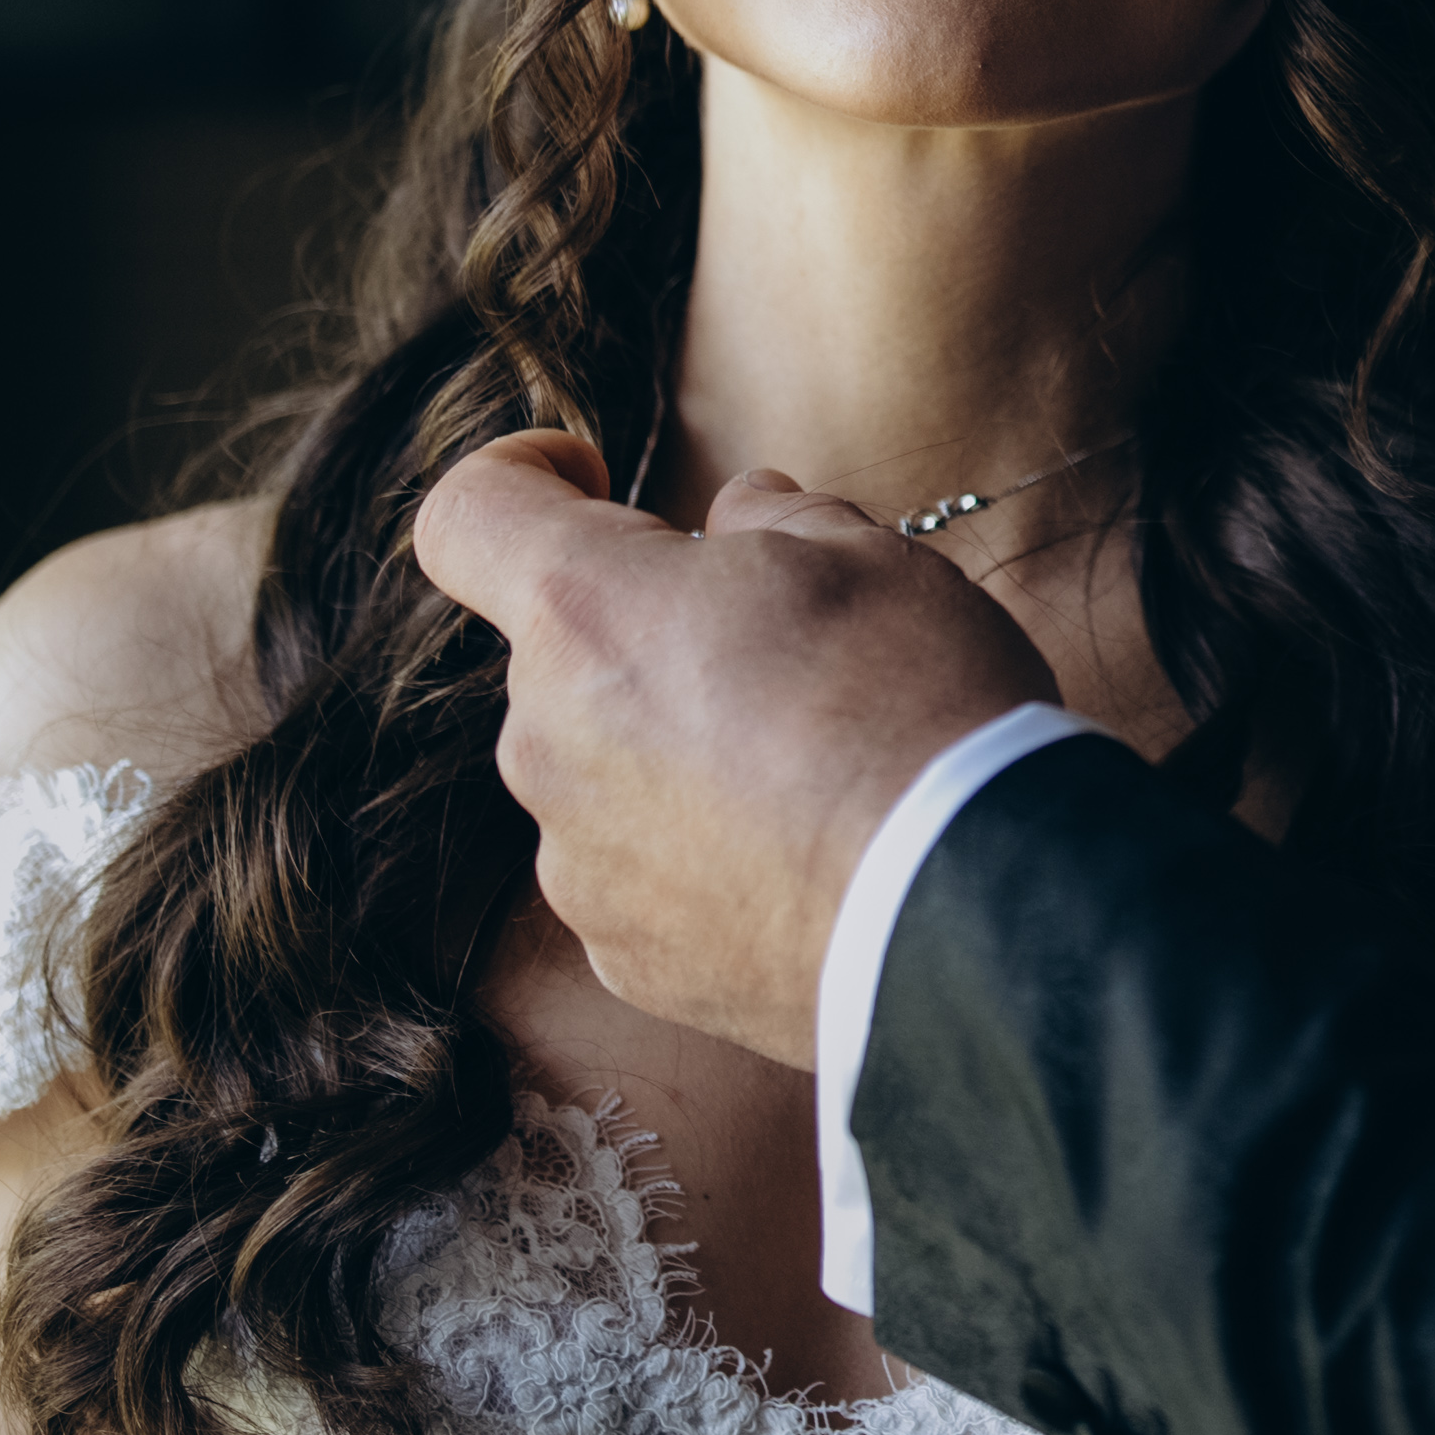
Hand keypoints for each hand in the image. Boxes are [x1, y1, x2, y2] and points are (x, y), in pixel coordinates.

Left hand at [413, 430, 1064, 1066]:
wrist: (965, 905)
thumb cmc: (915, 703)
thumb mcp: (869, 551)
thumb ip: (772, 518)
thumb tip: (736, 522)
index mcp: (588, 610)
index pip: (469, 516)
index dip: (516, 478)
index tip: (590, 480)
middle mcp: (546, 741)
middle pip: (562, 656)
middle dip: (647, 635)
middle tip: (778, 651)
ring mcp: (575, 862)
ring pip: (599, 770)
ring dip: (670, 750)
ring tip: (803, 773)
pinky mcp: (624, 957)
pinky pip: (638, 875)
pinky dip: (697, 854)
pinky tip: (796, 857)